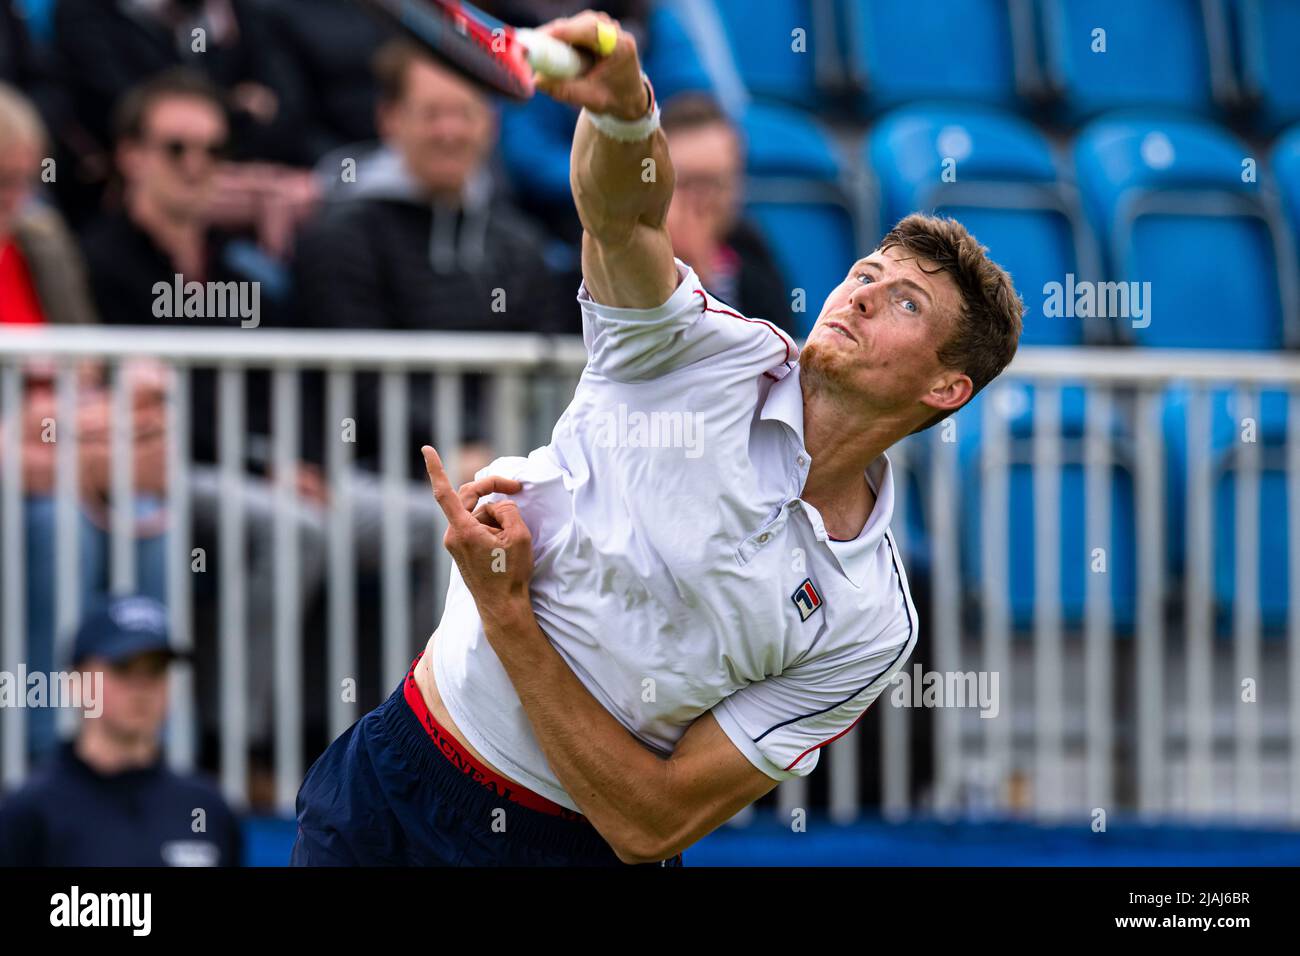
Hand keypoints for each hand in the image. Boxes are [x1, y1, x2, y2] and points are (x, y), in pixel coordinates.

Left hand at [422, 445, 533, 622]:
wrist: (502, 607)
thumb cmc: (510, 573)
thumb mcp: (519, 535)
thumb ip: (508, 510)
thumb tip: (499, 505)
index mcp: (463, 529)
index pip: (444, 492)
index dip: (435, 468)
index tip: (426, 449)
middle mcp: (453, 535)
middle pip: (469, 498)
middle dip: (492, 491)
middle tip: (517, 489)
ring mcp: (455, 544)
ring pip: (476, 514)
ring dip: (495, 516)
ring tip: (513, 536)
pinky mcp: (461, 550)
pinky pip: (475, 527)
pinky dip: (491, 527)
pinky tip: (505, 542)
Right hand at [534, 10, 648, 119]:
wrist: (628, 96)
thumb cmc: (613, 99)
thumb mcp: (591, 99)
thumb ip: (565, 91)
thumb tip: (536, 81)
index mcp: (620, 46)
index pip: (590, 30)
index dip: (565, 31)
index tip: (542, 37)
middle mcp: (613, 31)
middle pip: (578, 24)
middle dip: (553, 34)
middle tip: (529, 45)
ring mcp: (604, 26)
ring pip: (572, 24)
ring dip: (554, 35)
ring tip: (535, 48)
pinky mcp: (593, 27)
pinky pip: (572, 27)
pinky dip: (558, 36)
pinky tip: (544, 46)